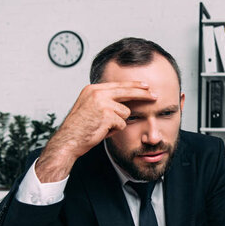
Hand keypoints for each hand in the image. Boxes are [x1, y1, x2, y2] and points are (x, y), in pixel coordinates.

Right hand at [35, 81, 155, 181]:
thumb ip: (104, 101)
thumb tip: (124, 102)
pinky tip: (102, 131)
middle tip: (155, 96)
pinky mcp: (107, 115)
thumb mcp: (89, 107)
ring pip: (125, 112)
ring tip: (103, 127)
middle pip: (127, 92)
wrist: (68, 140)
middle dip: (143, 94)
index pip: (118, 85)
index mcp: (92, 89)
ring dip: (118, 123)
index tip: (145, 86)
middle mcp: (97, 93)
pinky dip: (114, 131)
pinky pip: (122, 124)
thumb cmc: (79, 128)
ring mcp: (102, 103)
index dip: (133, 86)